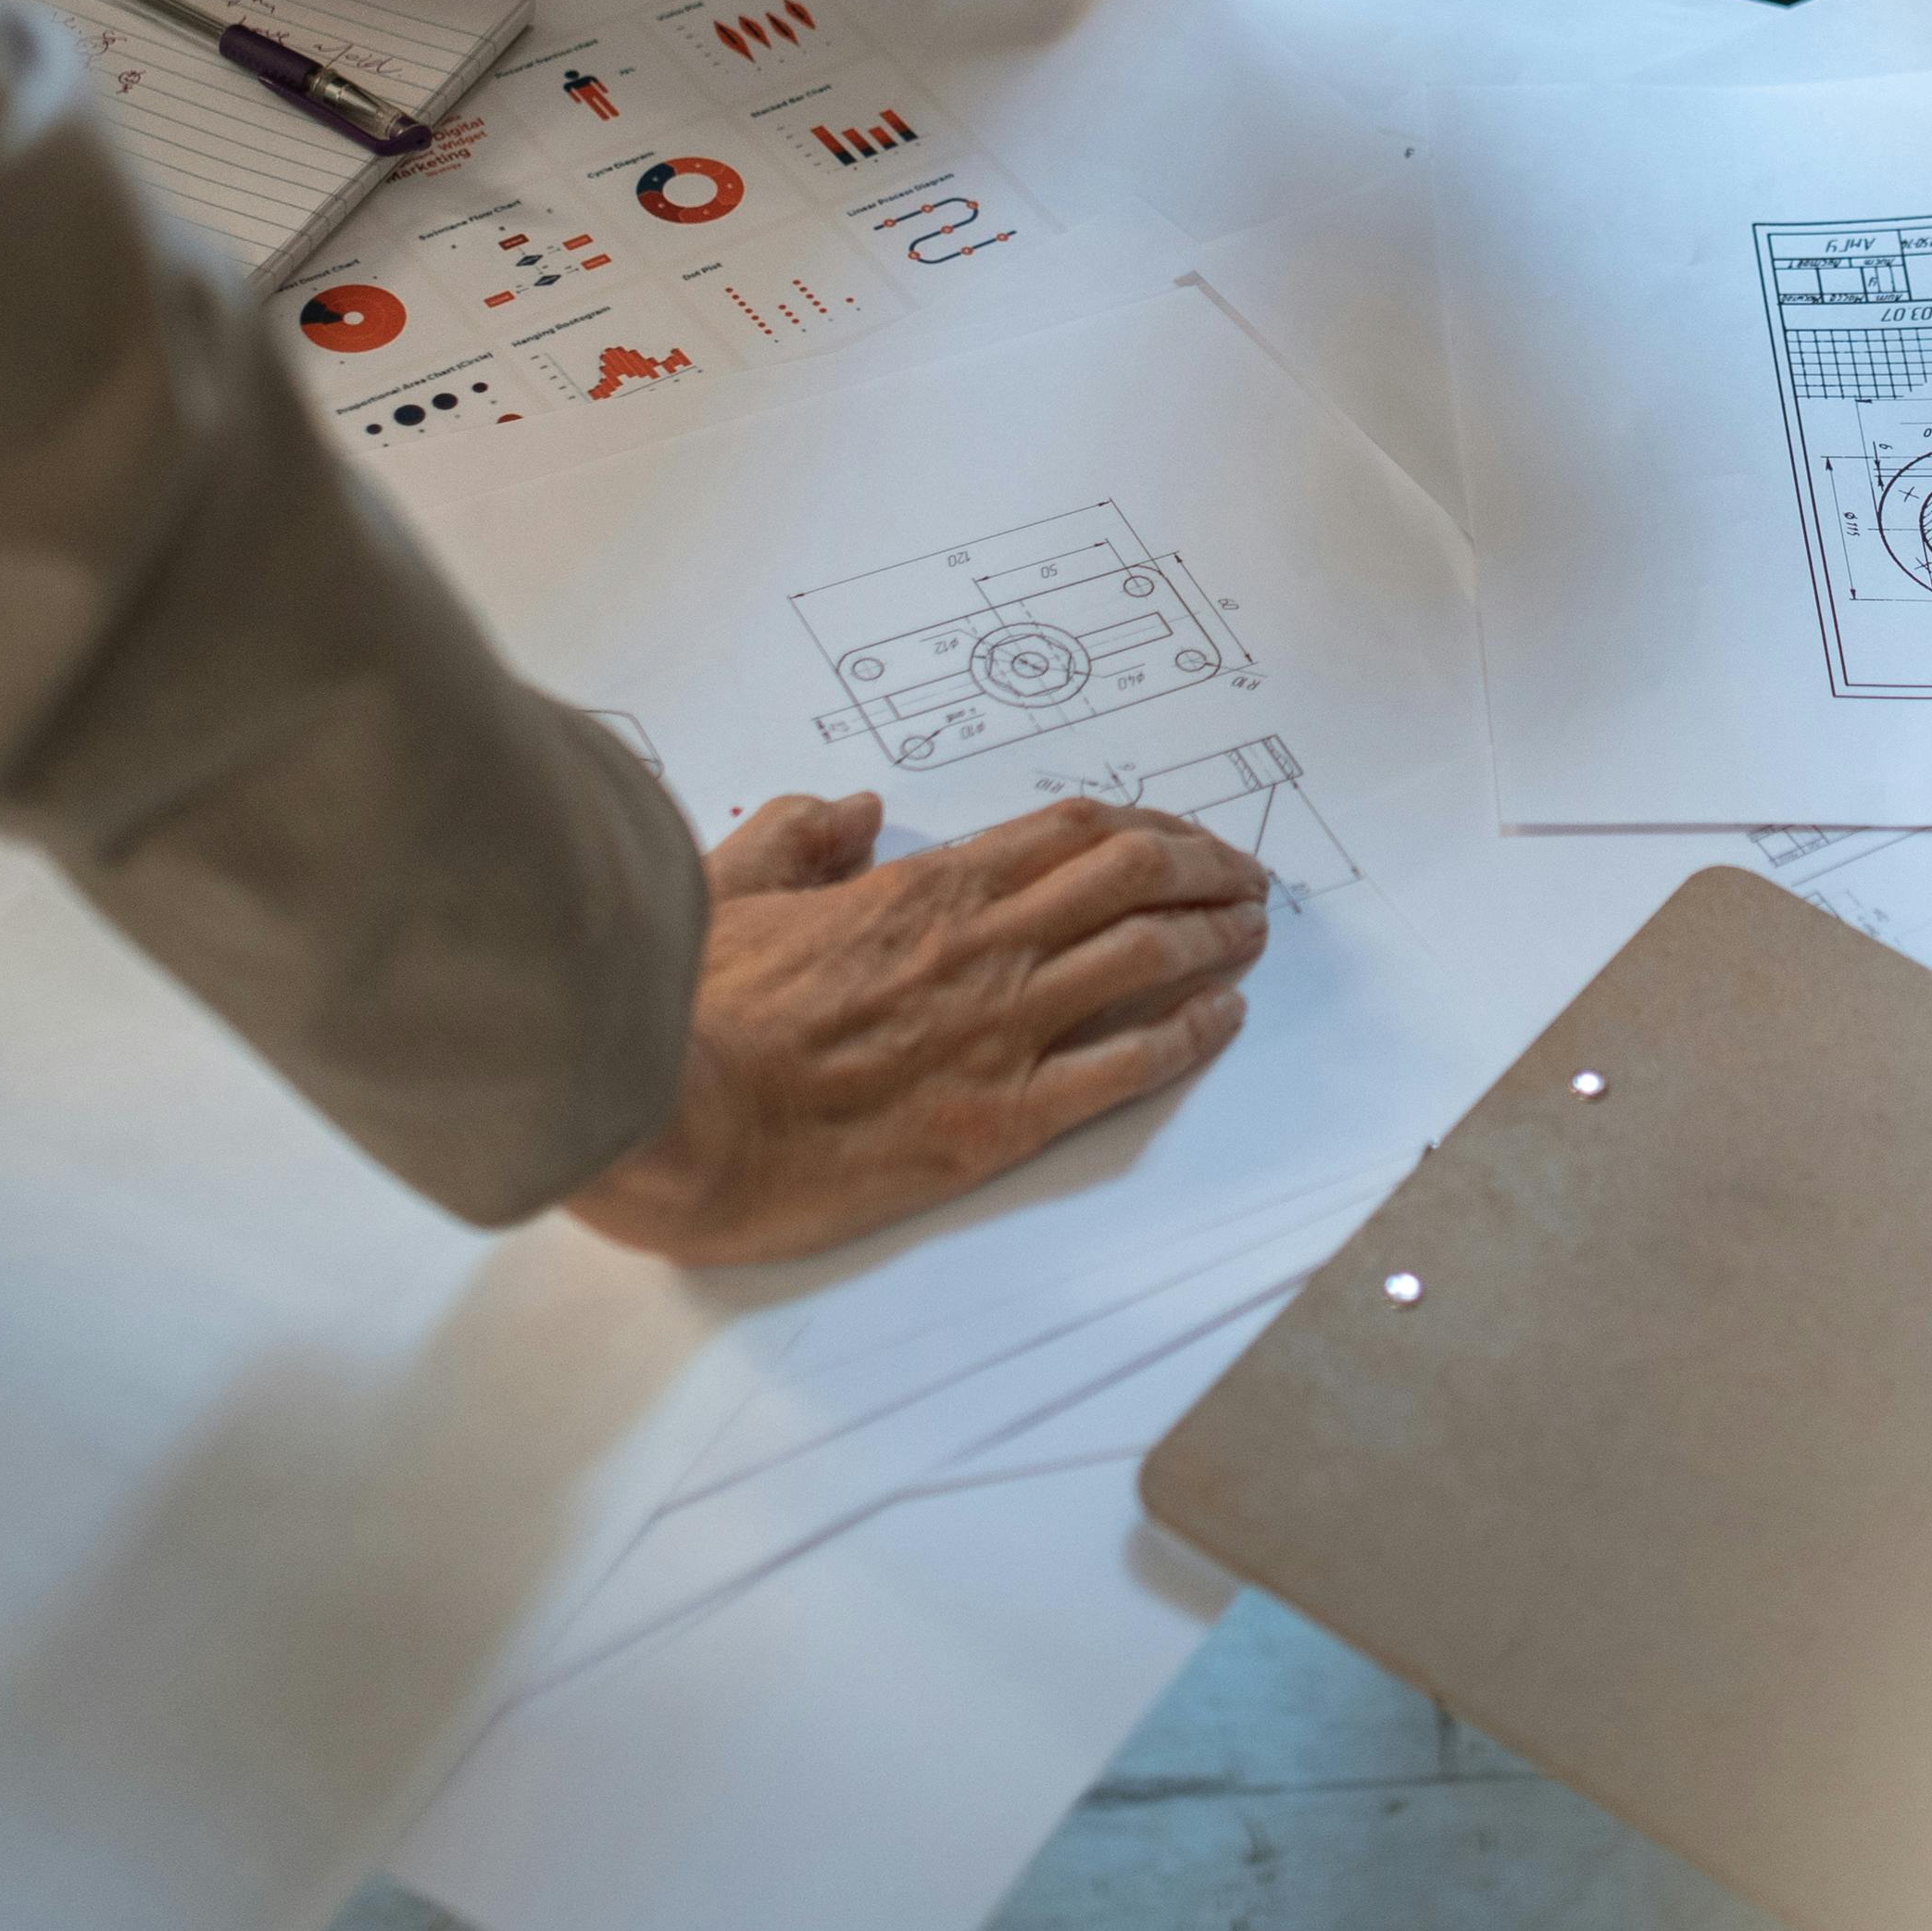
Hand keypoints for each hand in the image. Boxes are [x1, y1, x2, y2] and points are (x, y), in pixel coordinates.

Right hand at [568, 791, 1267, 1266]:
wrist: (675, 1121)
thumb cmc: (691, 1009)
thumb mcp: (732, 885)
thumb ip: (800, 836)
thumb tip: (855, 809)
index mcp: (927, 887)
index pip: (1074, 831)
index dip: (1148, 827)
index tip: (1181, 837)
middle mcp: (986, 946)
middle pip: (1137, 879)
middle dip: (1209, 869)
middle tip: (1246, 878)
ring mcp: (1003, 1032)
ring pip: (1151, 959)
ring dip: (1220, 939)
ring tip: (1256, 935)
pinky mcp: (1003, 1119)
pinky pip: (1128, 1065)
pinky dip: (1192, 1034)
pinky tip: (1224, 1019)